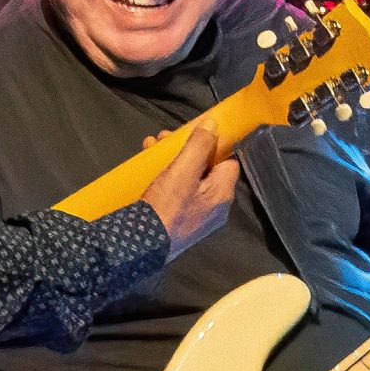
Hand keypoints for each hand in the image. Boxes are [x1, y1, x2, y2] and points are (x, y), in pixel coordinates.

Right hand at [140, 121, 237, 256]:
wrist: (140, 245)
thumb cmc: (166, 207)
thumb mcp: (183, 171)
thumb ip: (200, 146)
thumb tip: (214, 125)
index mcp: (221, 194)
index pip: (229, 162)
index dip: (215, 144)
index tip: (197, 132)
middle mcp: (213, 206)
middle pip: (206, 168)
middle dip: (187, 148)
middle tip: (166, 137)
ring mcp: (195, 215)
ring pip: (188, 178)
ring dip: (172, 159)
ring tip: (152, 145)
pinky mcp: (177, 219)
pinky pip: (176, 191)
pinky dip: (165, 175)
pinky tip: (148, 165)